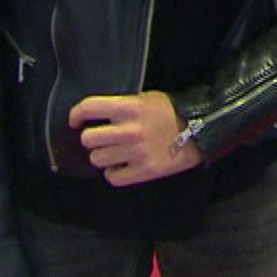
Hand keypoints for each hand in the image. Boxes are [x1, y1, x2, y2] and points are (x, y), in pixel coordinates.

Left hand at [68, 91, 203, 186]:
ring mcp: (135, 153)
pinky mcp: (143, 172)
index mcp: (129, 108)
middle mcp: (129, 130)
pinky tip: (121, 166)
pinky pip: (113, 177)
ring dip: (103, 156)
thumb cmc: (171, 111)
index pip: (89, 108)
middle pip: (88, 139)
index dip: (76, 114)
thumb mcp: (146, 98)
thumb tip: (97, 116)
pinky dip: (114, 173)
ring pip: (98, 159)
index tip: (75, 120)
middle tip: (101, 138)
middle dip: (92, 139)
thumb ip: (122, 106)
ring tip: (115, 152)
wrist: (201, 130)